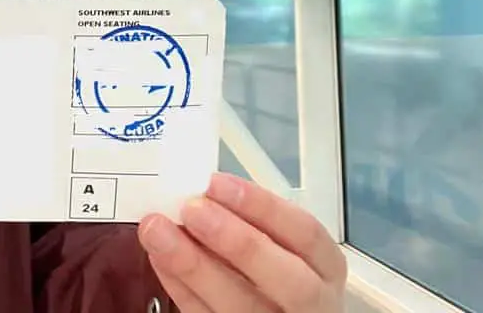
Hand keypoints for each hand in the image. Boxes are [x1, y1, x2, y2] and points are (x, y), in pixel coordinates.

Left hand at [138, 173, 345, 311]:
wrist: (276, 310)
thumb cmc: (276, 272)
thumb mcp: (280, 244)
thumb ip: (250, 220)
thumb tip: (201, 192)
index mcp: (323, 267)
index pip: (305, 235)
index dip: (262, 206)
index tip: (217, 183)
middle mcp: (309, 303)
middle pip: (285, 279)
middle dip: (235, 241)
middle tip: (192, 210)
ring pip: (240, 306)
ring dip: (193, 265)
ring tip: (158, 231)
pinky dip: (180, 287)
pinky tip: (160, 258)